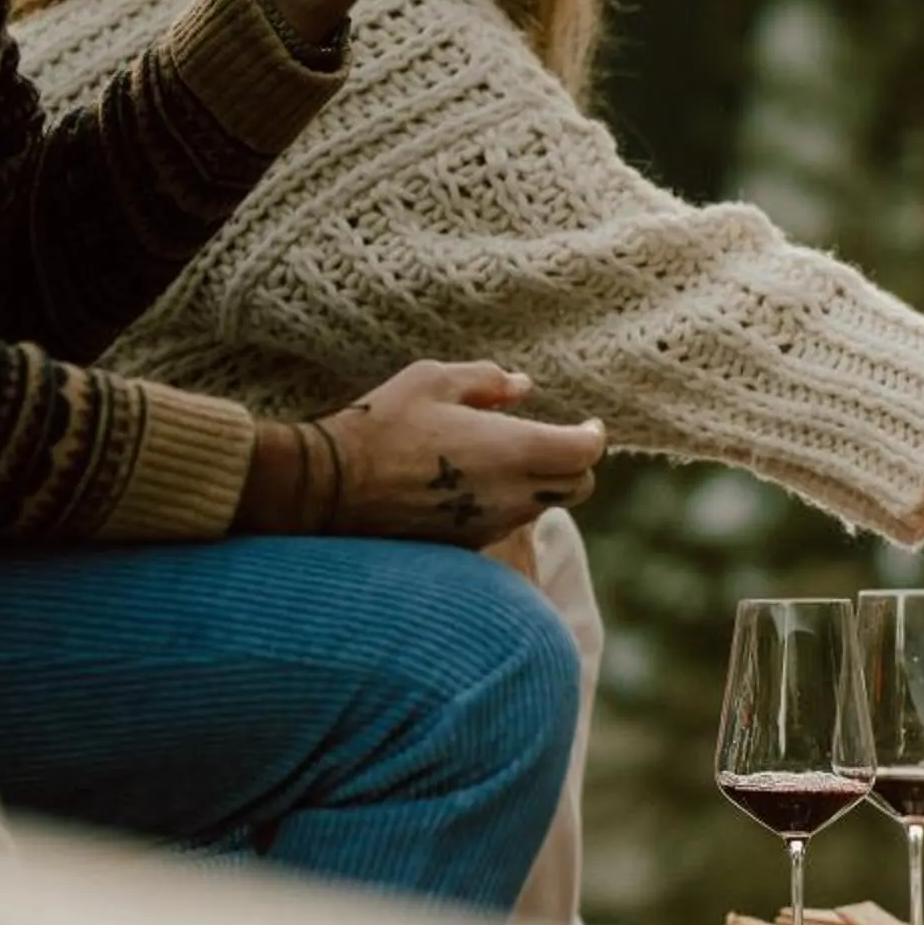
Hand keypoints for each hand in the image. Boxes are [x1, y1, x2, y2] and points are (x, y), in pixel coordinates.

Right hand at [242, 362, 603, 543]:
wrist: (331, 488)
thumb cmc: (380, 425)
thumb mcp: (431, 381)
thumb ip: (486, 380)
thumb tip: (523, 387)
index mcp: (513, 450)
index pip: (585, 451)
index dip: (592, 435)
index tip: (588, 425)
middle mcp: (513, 494)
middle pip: (578, 486)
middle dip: (575, 464)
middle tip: (556, 441)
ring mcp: (492, 524)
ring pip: (545, 507)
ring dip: (541, 483)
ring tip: (507, 458)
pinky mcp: (469, 544)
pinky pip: (509, 523)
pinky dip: (510, 503)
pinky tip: (477, 484)